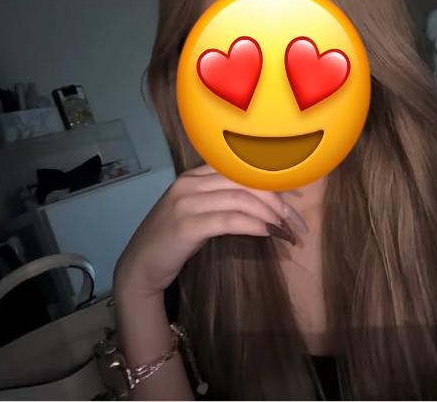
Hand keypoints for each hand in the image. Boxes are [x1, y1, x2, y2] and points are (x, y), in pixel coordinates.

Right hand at [113, 165, 307, 299]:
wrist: (140, 266)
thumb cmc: (173, 240)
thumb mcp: (198, 212)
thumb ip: (223, 202)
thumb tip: (267, 206)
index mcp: (194, 176)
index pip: (240, 170)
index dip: (271, 184)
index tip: (293, 204)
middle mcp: (190, 183)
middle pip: (245, 182)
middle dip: (277, 201)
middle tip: (296, 223)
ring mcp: (186, 202)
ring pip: (240, 199)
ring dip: (270, 215)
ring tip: (287, 232)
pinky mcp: (186, 225)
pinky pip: (229, 220)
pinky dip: (253, 225)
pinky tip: (268, 233)